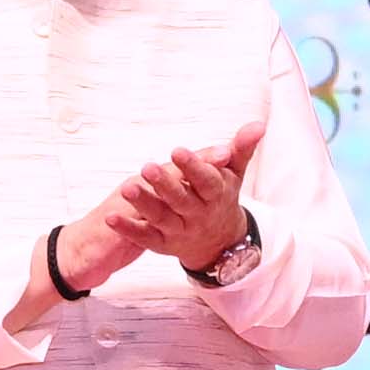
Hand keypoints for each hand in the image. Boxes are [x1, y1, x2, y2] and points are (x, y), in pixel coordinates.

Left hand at [113, 120, 266, 279]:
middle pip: (182, 201)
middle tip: (147, 168)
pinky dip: (128, 229)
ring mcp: (180, 231)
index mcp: (215, 195)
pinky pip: (145, 238)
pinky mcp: (163, 244)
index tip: (178, 151)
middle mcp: (198, 215)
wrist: (218, 241)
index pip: (206, 181)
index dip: (194, 167)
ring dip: (144, 204)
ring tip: (128, 187)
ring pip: (162, 219)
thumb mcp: (235, 173)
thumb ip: (241, 148)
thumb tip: (258, 124)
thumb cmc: (221, 196)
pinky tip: (111, 218)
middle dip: (166, 185)